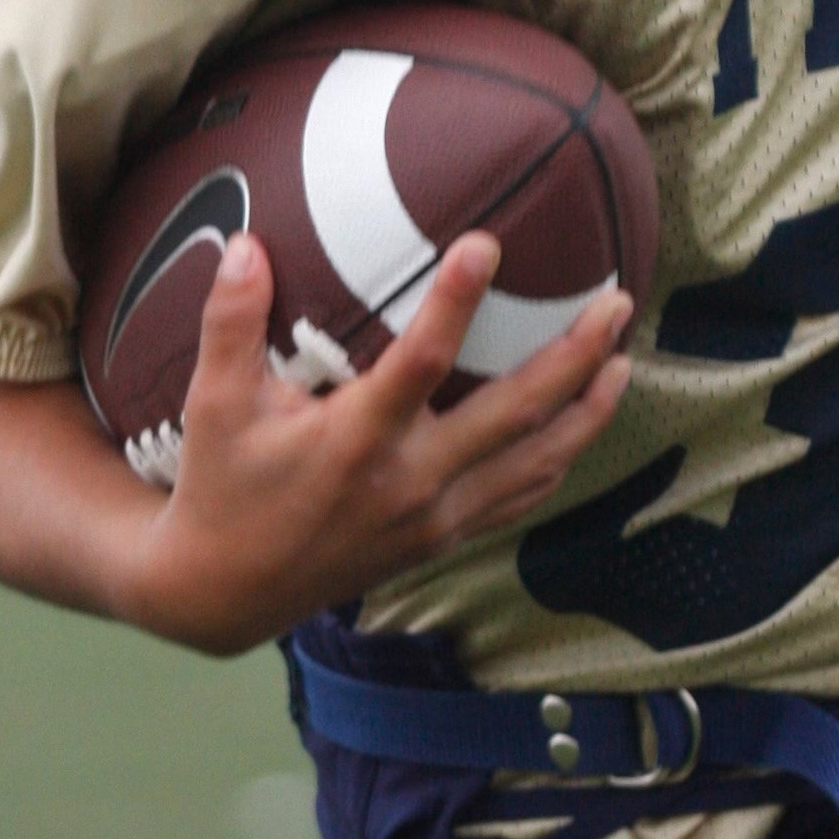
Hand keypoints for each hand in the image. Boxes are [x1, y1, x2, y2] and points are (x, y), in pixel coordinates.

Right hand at [121, 230, 632, 653]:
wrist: (224, 594)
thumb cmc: (222, 487)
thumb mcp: (214, 404)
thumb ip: (230, 322)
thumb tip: (246, 243)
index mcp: (355, 441)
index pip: (420, 365)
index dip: (455, 303)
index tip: (486, 244)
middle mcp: (409, 482)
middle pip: (515, 414)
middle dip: (575, 357)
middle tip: (616, 302)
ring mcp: (434, 517)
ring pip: (535, 462)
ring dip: (587, 411)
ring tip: (624, 357)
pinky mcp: (442, 539)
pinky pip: (519, 498)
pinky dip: (559, 460)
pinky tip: (582, 423)